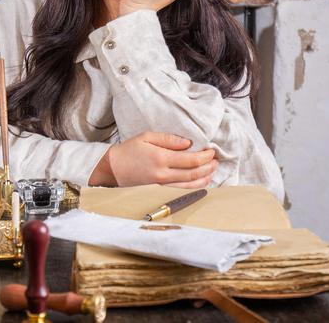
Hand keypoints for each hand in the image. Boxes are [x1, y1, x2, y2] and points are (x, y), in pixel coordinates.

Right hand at [89, 131, 217, 188]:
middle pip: (193, 173)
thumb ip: (168, 139)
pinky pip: (181, 191)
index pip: (191, 159)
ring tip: (212, 171)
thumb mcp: (146, 136)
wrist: (112, 169)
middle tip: (216, 160)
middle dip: (208, 167)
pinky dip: (195, 188)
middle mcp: (163, 174)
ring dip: (204, 178)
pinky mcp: (159, 191)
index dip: (205, 156)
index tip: (212, 151)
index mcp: (161, 158)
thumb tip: (188, 143)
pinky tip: (202, 183)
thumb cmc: (129, 150)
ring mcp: (161, 185)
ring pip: (190, 185)